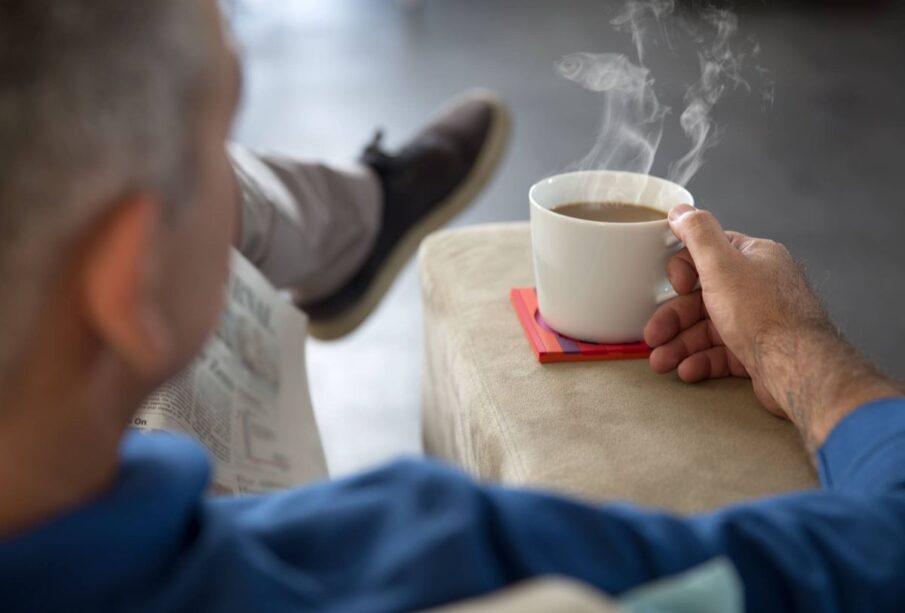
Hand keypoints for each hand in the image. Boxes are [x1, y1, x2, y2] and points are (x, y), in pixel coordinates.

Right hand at [645, 205, 825, 413]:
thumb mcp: (721, 264)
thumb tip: (681, 210)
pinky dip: (701, 361)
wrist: (797, 368)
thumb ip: (698, 234)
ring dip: (680, 345)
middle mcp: (758, 287)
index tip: (675, 287)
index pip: (708, 256)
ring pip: (708, 329)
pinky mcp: (758, 351)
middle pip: (702, 298)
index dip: (683, 272)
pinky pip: (722, 353)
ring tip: (662, 362)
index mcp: (754, 259)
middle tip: (653, 336)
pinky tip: (687, 370)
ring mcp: (759, 321)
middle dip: (673, 320)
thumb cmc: (764, 315)